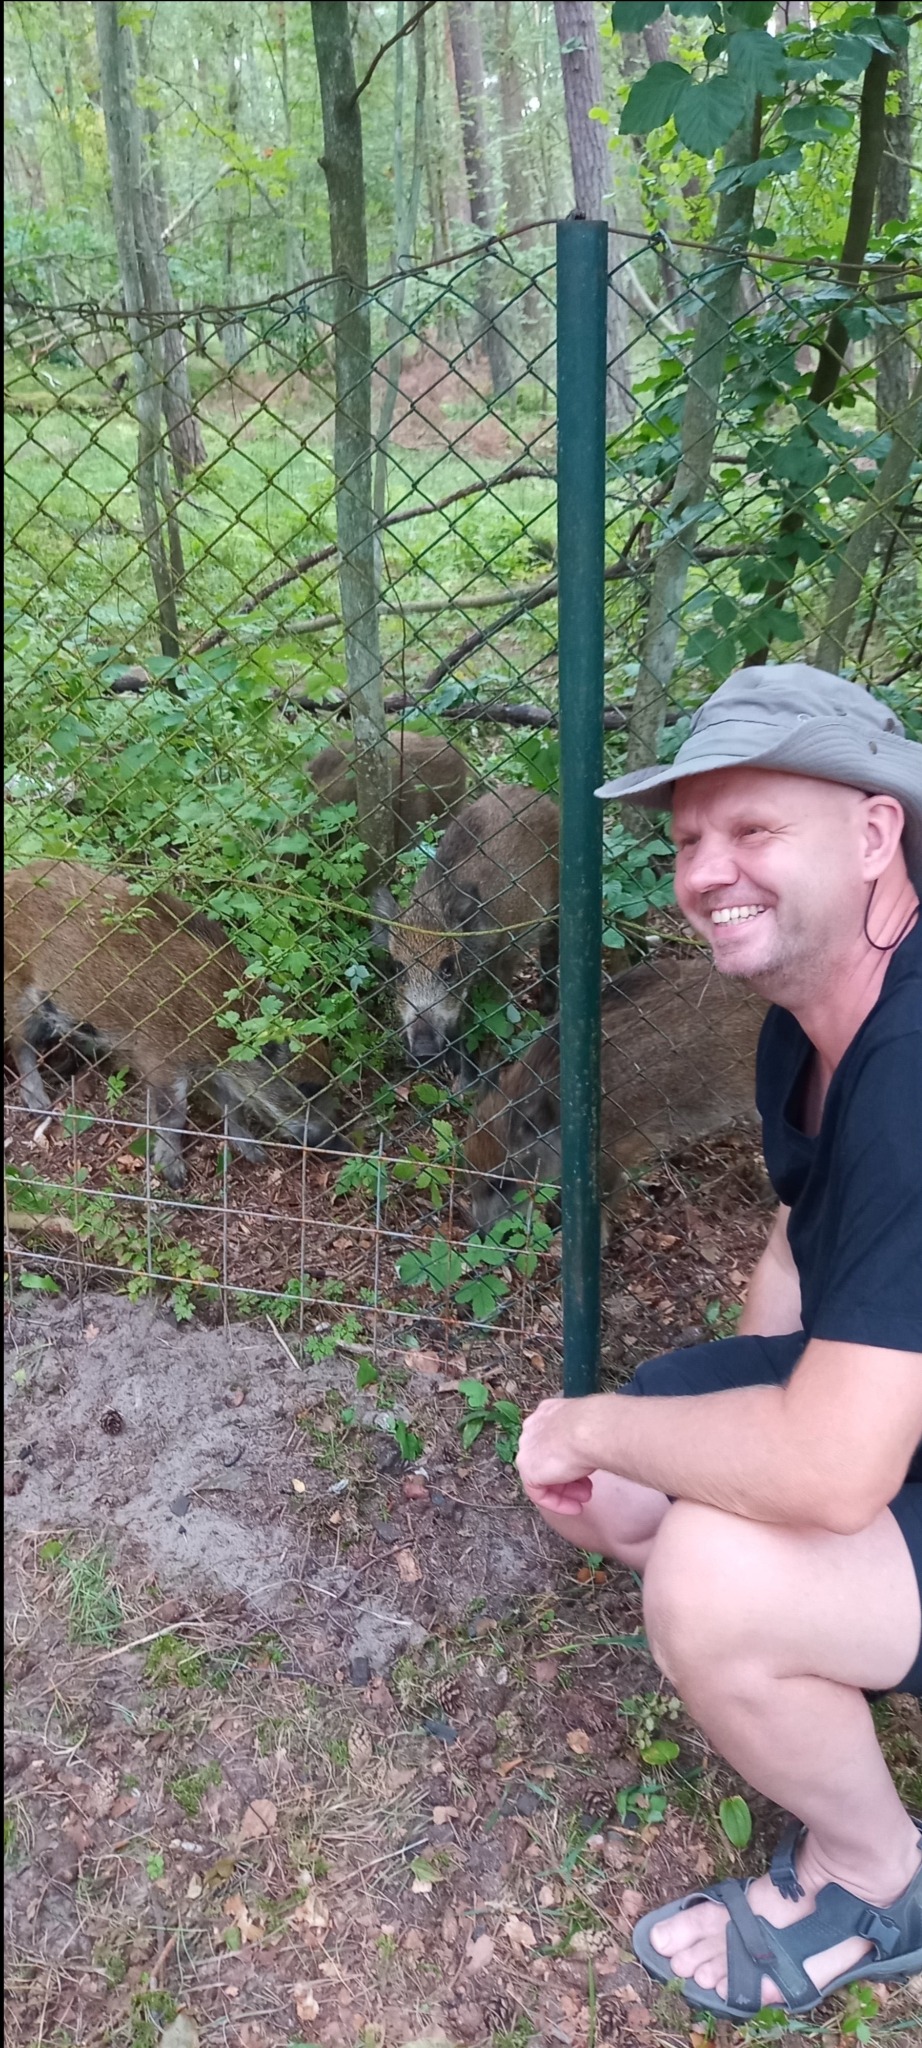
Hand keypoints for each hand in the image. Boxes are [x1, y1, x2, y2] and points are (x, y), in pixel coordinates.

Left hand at [516, 1397, 596, 1514]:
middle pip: (547, 1458)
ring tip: (586, 1497)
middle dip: (569, 1476)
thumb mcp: (591, 1428)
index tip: (586, 1470)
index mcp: (547, 1412)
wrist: (592, 1429)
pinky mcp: (528, 1470)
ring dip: (566, 1490)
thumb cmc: (600, 1424)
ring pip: (543, 1475)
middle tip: (587, 1488)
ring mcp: (527, 1448)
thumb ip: (583, 1437)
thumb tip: (591, 1448)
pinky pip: (539, 1492)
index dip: (571, 1457)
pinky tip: (575, 1508)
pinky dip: (557, 1502)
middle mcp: (533, 1427)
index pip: (553, 1439)